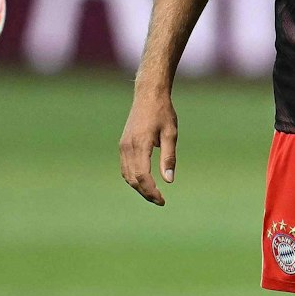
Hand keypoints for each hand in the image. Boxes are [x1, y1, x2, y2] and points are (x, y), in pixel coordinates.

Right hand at [118, 88, 177, 205]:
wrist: (148, 94)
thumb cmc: (163, 112)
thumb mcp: (171, 134)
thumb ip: (169, 158)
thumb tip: (169, 180)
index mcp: (140, 144)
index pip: (143, 176)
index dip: (151, 191)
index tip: (162, 200)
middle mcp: (128, 147)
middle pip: (133, 179)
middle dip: (146, 193)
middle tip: (160, 201)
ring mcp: (123, 146)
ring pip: (127, 175)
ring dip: (138, 187)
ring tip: (153, 194)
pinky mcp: (123, 144)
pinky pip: (125, 167)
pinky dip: (133, 178)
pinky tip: (144, 182)